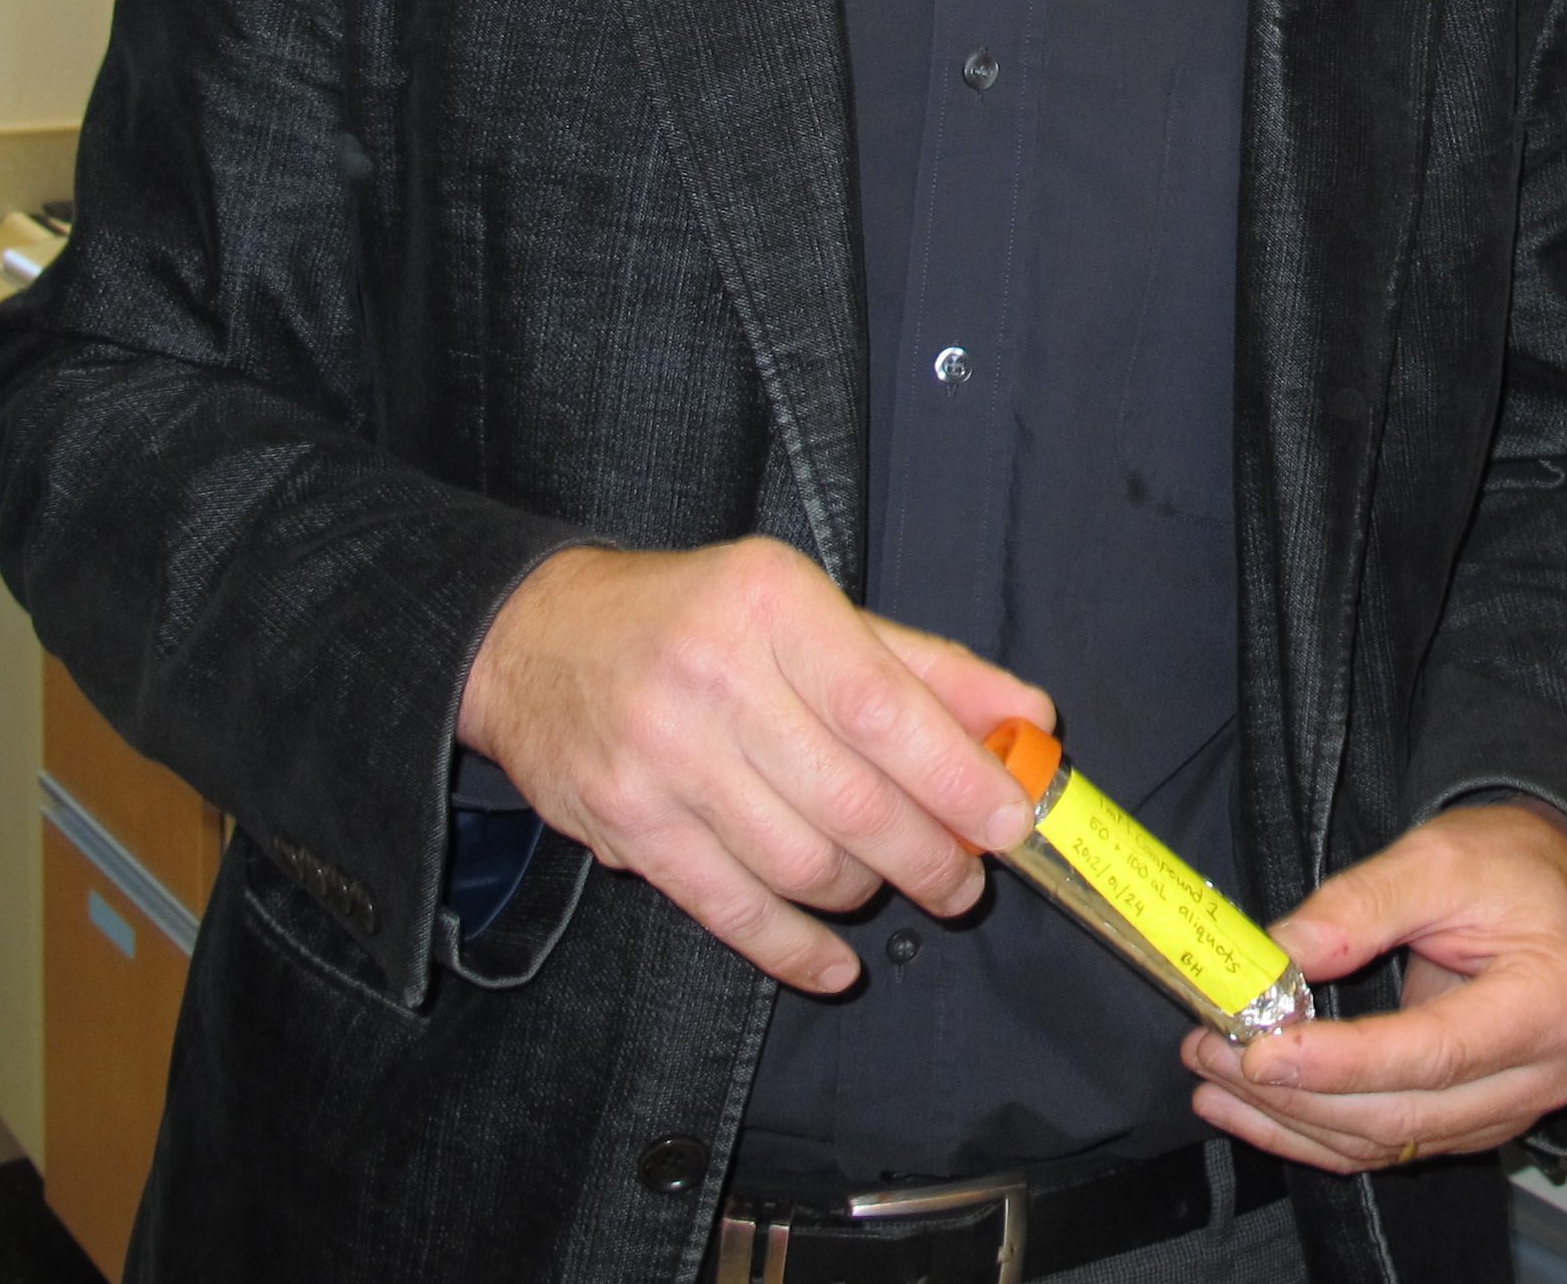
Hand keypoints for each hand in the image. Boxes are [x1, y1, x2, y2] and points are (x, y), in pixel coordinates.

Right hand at [456, 539, 1050, 993]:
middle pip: (848, 798)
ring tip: (891, 883)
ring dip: (865, 892)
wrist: (535, 641)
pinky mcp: (626, 827)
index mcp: (771, 604)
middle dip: (927, 854)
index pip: (881, 706)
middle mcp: (713, 677)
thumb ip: (924, 668)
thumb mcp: (811, 608)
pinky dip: (794, 948)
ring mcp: (661, 758)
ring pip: (798, 862)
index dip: (955, 774)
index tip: (1010, 820)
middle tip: (965, 878)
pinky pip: (731, 910)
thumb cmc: (700, 618)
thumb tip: (1031, 721)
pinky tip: (835, 962)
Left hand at [1183, 801, 1566, 1174]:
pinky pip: (1386, 1145)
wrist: (1548, 887)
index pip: (1436, 1052)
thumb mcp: (1437, 858)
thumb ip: (1361, 904)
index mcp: (1550, 1003)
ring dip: (1291, 1121)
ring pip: (1386, 1144)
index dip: (1344, 1062)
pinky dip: (1313, 1132)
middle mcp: (1540, 1075)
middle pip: (1404, 1115)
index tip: (1263, 1050)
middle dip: (1298, 1094)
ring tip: (1212, 1078)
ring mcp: (1508, 1110)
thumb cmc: (1505, 866)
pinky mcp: (1471, 1122)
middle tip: (1214, 1053)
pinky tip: (1251, 1108)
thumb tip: (1281, 955)